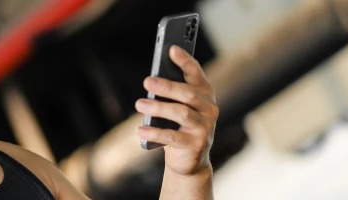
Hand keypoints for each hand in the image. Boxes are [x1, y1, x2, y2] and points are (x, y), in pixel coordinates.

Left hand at [135, 45, 217, 175]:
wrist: (190, 159)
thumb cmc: (179, 125)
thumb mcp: (177, 106)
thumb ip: (170, 93)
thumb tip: (152, 80)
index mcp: (204, 94)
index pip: (196, 74)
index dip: (185, 61)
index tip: (172, 48)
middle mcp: (209, 108)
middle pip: (188, 93)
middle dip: (167, 86)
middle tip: (147, 81)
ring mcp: (204, 127)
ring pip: (182, 113)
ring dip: (159, 107)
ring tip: (139, 104)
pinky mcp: (195, 145)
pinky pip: (173, 136)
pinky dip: (155, 132)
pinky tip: (140, 130)